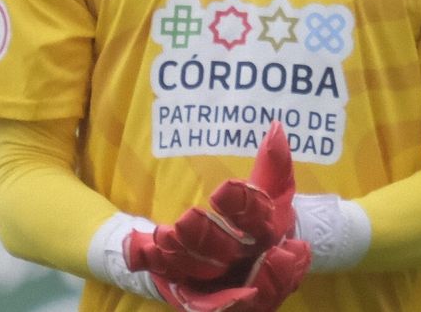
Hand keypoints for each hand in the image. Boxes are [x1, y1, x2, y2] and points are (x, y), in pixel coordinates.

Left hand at [126, 122, 308, 308]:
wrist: (257, 260)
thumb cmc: (261, 220)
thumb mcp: (270, 189)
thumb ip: (273, 163)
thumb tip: (276, 127)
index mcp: (272, 235)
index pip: (261, 222)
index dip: (245, 207)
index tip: (223, 190)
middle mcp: (253, 264)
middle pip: (232, 255)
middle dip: (209, 238)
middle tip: (187, 218)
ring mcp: (228, 284)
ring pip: (206, 274)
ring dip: (184, 256)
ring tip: (165, 236)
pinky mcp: (201, 295)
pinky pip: (184, 290)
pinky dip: (164, 271)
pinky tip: (144, 252)